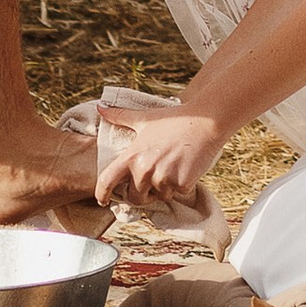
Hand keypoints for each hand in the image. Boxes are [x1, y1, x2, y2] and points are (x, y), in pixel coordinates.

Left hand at [94, 105, 222, 204]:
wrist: (205, 121)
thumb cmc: (173, 119)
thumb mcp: (145, 118)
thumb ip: (120, 116)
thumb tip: (100, 107)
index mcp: (132, 156)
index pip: (107, 180)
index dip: (101, 193)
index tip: (102, 199)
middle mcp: (145, 169)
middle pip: (135, 198)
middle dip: (142, 193)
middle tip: (154, 177)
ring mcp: (164, 178)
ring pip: (159, 196)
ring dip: (165, 188)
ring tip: (173, 165)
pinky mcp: (182, 184)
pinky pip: (177, 193)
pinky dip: (182, 185)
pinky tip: (186, 167)